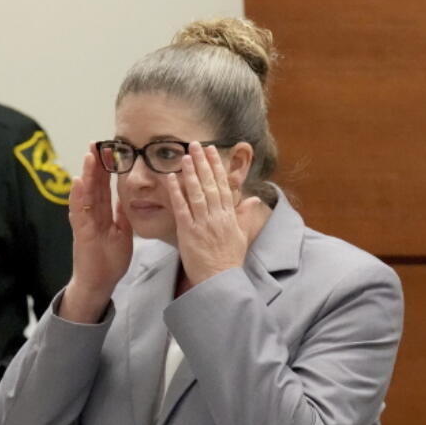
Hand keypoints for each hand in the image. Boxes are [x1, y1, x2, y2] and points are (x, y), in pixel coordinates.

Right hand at [62, 143, 133, 321]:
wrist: (100, 282)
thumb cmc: (109, 260)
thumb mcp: (123, 233)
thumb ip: (122, 215)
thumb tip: (127, 199)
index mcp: (103, 214)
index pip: (104, 186)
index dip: (107, 169)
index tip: (110, 151)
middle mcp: (92, 214)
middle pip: (93, 185)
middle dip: (95, 164)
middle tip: (96, 142)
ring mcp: (85, 222)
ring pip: (85, 194)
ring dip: (86, 174)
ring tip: (88, 155)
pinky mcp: (81, 232)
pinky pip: (79, 211)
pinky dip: (77, 196)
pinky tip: (78, 181)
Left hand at [164, 142, 265, 285]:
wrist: (220, 280)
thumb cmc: (230, 260)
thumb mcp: (242, 236)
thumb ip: (245, 215)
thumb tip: (254, 199)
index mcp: (229, 216)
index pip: (223, 186)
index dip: (217, 167)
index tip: (212, 151)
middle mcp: (217, 216)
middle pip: (210, 184)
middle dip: (203, 163)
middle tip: (196, 144)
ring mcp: (202, 223)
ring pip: (196, 193)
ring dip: (190, 173)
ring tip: (184, 156)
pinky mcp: (188, 232)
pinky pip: (182, 208)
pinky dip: (176, 192)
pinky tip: (171, 178)